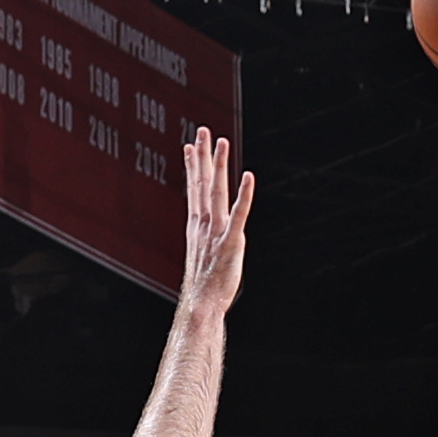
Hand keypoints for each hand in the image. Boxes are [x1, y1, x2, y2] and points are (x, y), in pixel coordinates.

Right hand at [177, 126, 254, 315]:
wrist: (202, 305)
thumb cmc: (205, 286)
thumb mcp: (203, 256)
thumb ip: (206, 240)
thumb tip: (207, 235)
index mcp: (197, 226)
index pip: (193, 189)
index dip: (192, 166)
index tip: (189, 146)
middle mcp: (204, 224)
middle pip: (202, 183)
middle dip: (202, 155)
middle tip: (201, 131)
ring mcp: (216, 232)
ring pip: (217, 191)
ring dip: (219, 166)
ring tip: (220, 142)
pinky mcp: (231, 242)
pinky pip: (238, 214)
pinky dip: (243, 195)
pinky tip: (247, 177)